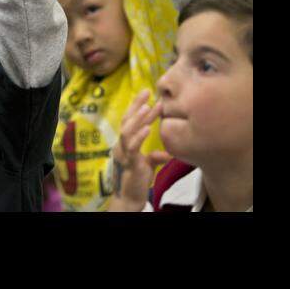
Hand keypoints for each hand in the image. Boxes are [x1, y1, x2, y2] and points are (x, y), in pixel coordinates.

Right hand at [110, 90, 171, 210]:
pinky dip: (139, 137)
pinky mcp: (129, 163)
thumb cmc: (137, 180)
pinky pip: (132, 148)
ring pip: (127, 131)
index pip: (128, 119)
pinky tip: (148, 129)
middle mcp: (121, 145)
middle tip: (148, 92)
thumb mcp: (148, 164)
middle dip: (137, 105)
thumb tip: (168, 152)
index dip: (136, 105)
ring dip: (138, 118)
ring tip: (148, 106)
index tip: (146, 91)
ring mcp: (123, 153)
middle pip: (126, 120)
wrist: (130, 197)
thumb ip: (155, 155)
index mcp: (125, 143)